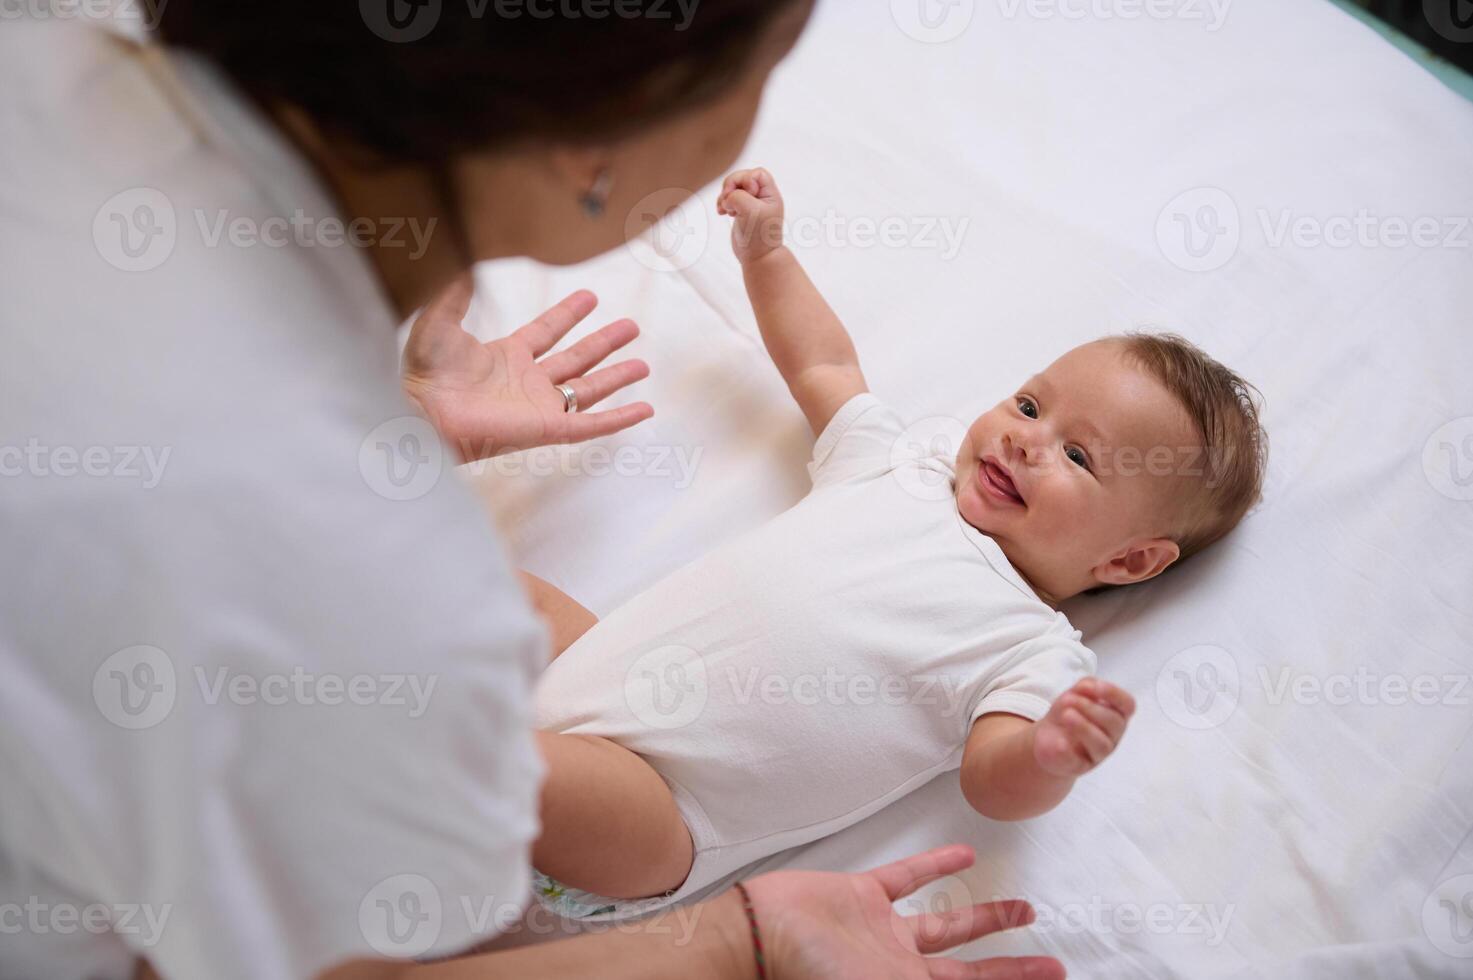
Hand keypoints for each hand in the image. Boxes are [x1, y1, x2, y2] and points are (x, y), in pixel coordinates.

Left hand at [401, 275, 652, 461]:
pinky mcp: (548, 428)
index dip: (568, 314)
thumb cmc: (423, 371)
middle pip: (576, 360)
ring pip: (589, 390)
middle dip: (604, 343)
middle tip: (632, 326)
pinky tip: (643, 409)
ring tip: (643, 364)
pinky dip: (619, 418)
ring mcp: (540, 406)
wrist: (423, 411)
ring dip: (616, 377)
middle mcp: (527, 382)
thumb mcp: (440, 322)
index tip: (591, 296)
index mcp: (505, 356)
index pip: (546, 332)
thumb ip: (455, 294)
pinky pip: (591, 423)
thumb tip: (460, 261)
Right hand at [718, 167, 784, 264]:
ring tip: (723, 209)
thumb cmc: (759, 236)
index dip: (746, 180)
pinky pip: (728, 198)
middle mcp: (762, 197)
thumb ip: (738, 195)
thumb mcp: (751, 210)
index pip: (757, 173)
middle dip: (731, 186)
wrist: (758, 258)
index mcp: (771, 195)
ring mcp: (751, 204)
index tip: (746, 196)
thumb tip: (728, 196)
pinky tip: (721, 213)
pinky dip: (722, 203)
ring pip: (733, 188)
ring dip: (724, 195)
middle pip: (742, 177)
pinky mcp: (741, 211)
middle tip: (727, 200)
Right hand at [744, 844, 1063, 979]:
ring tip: (1024, 911)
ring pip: (947, 926)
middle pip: (969, 973)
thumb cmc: (815, 974)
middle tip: (1051, 962)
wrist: (761, 936)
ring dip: (984, 918)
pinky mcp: (860, 896)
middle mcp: (900, 968)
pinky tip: (963, 855)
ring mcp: (881, 932)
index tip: (1050, 978)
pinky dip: (935, 867)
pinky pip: (906, 880)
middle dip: (1011, 969)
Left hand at [1031, 678, 1134, 777]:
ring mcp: (1097, 754)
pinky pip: (1077, 762)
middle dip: (1091, 708)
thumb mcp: (1075, 694)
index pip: (1127, 705)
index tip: (1097, 686)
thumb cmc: (1068, 714)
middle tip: (1069, 700)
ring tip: (1066, 715)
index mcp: (1115, 715)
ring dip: (1084, 727)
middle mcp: (1112, 736)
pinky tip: (1060, 742)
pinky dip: (1068, 751)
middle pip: (1114, 723)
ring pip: (1102, 744)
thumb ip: (1085, 686)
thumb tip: (1089, 686)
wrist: (1047, 739)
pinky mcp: (1078, 766)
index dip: (1115, 694)